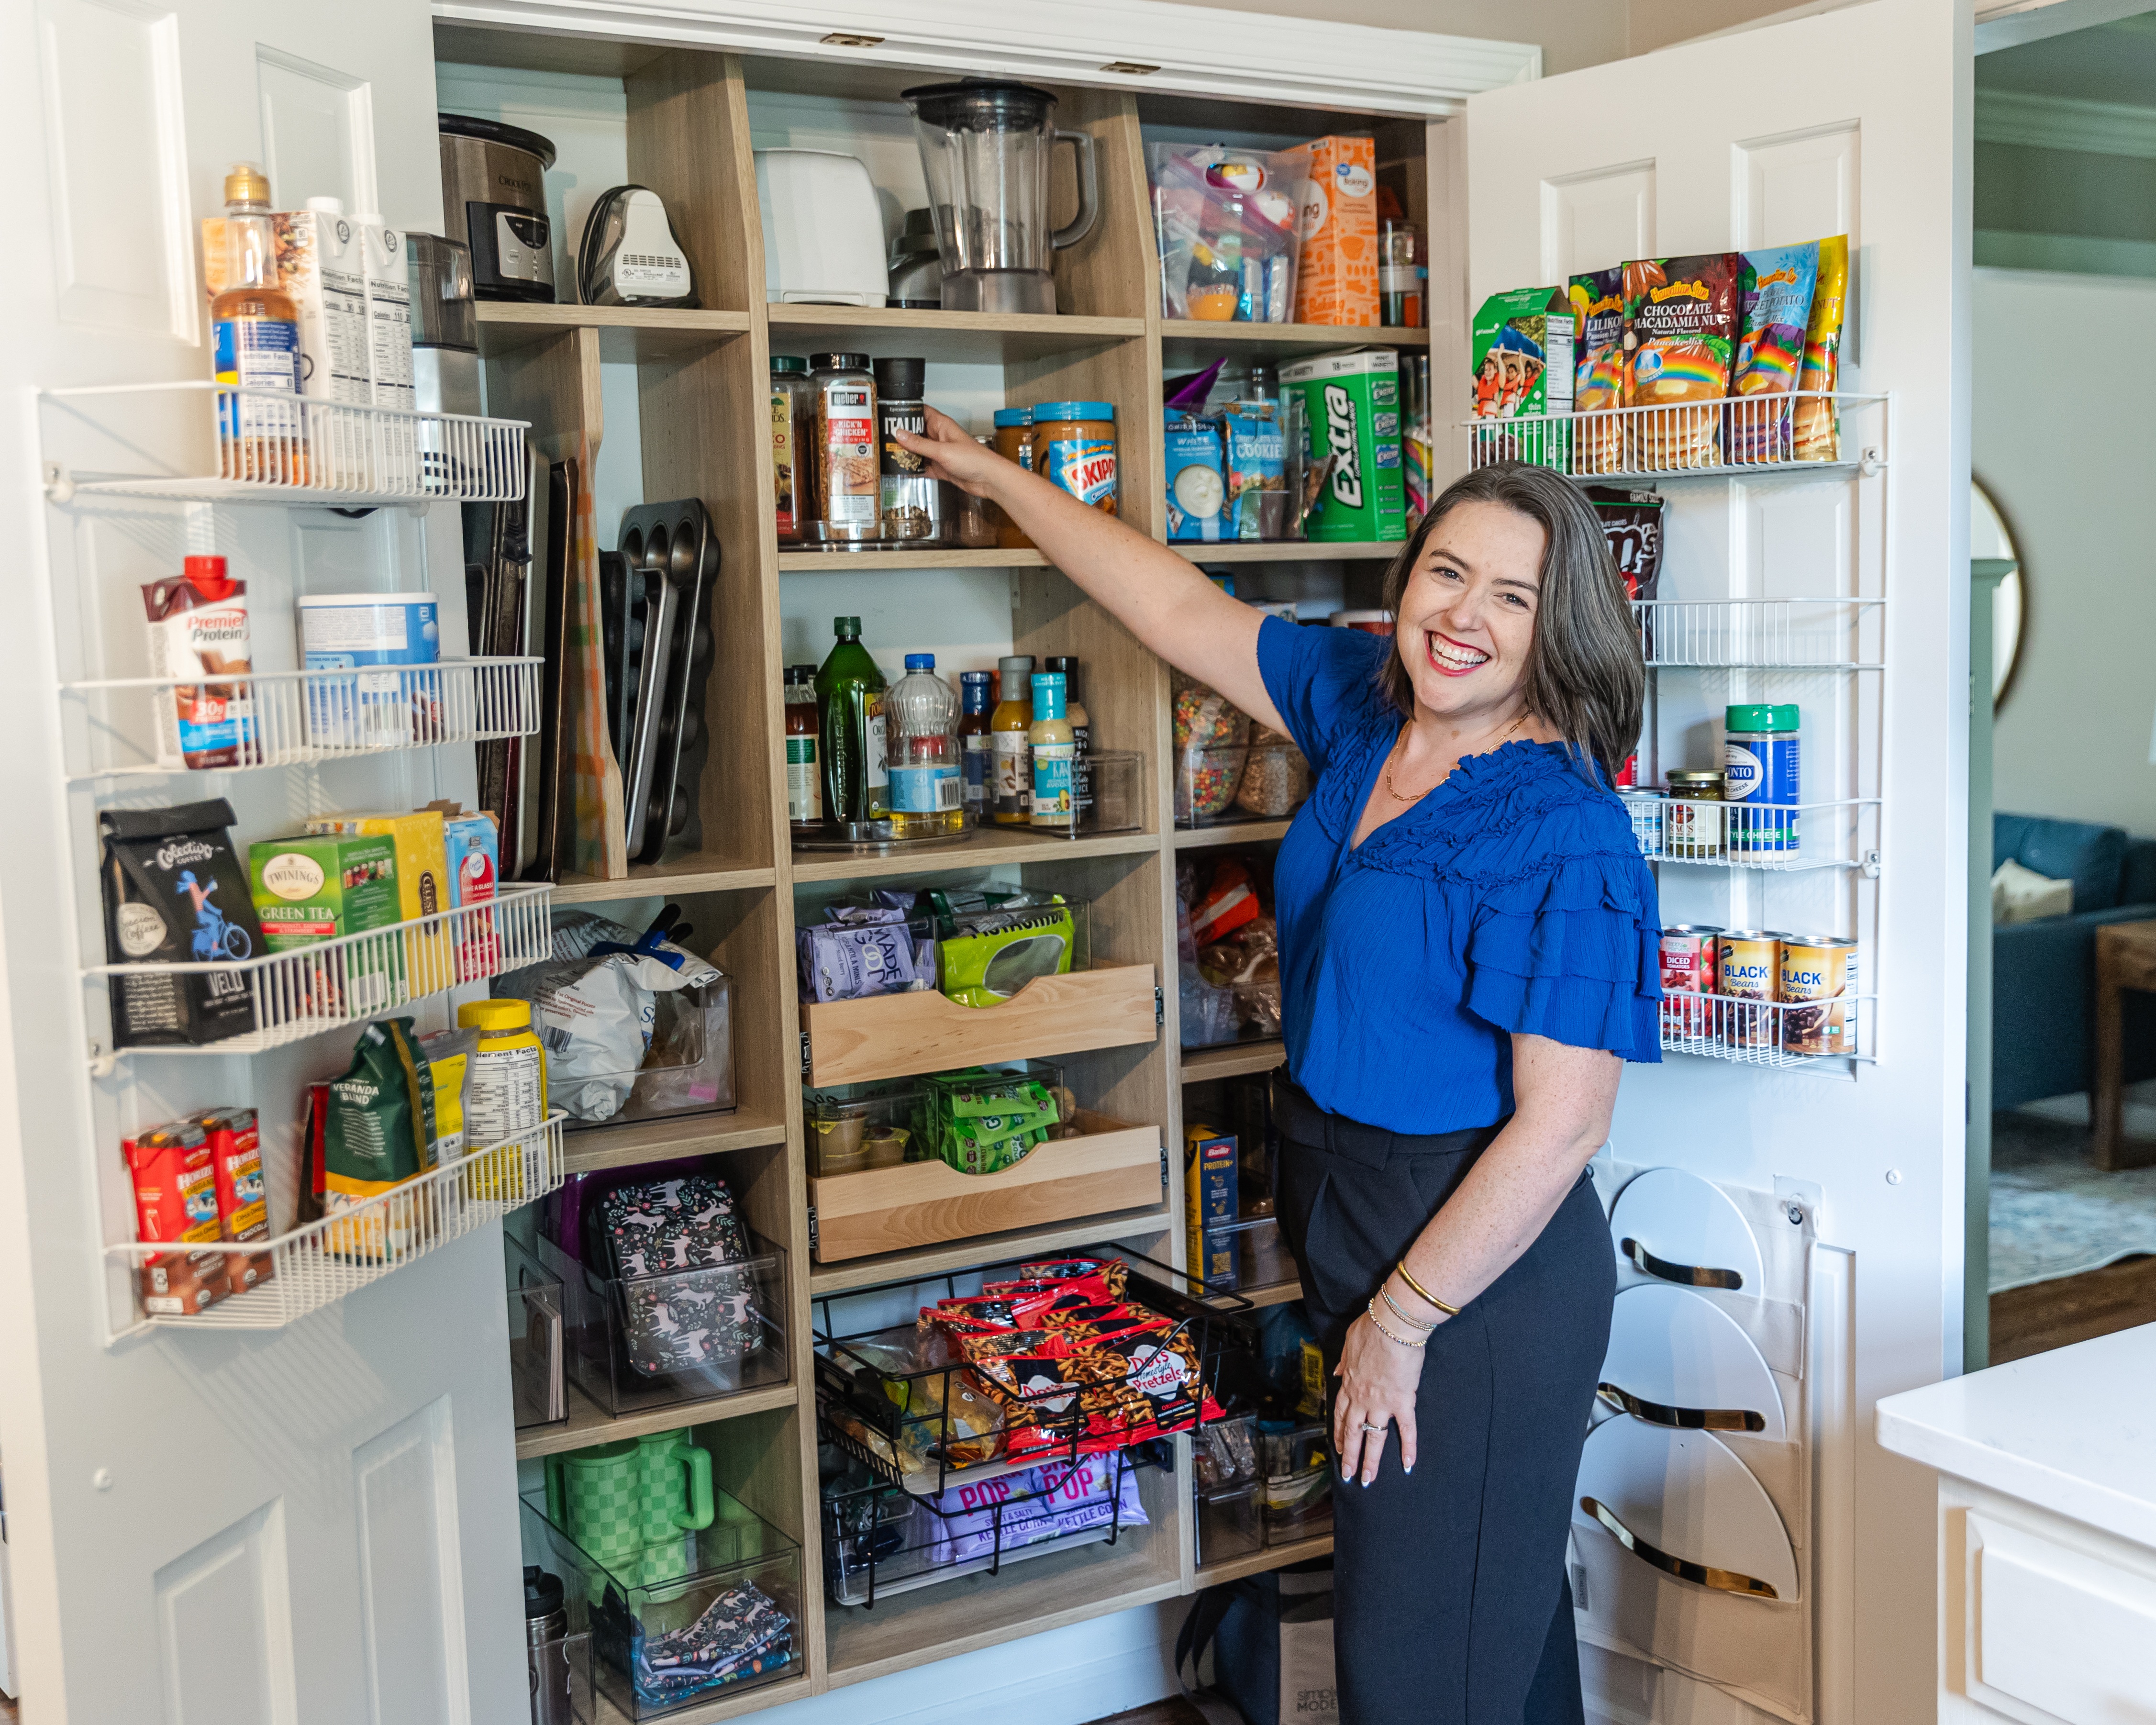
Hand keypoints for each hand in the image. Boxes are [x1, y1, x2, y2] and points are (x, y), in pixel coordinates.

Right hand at [892, 406, 1006, 495]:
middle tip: (887, 439)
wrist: (989, 480)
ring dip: (908, 454)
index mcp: (942, 426)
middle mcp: (940, 437)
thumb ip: (919, 444)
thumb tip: (900, 435)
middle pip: (917, 433)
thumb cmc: (975, 460)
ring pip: (919, 451)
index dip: (908, 412)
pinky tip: (906, 471)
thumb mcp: (942, 450)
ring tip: (892, 455)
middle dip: (903, 437)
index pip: (922, 412)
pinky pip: (924, 466)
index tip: (892, 415)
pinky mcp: (942, 468)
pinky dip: (916, 469)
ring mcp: (940, 453)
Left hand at [1332, 1309, 1422, 1485]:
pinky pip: (1406, 1429)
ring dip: (1370, 1461)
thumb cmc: (1372, 1327)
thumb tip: (1336, 1371)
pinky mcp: (1402, 1401)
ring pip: (1374, 1437)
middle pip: (1353, 1432)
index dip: (1338, 1432)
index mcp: (1349, 1383)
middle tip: (1348, 1475)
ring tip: (1368, 1479)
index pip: (1340, 1413)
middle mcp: (1361, 1397)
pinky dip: (1408, 1447)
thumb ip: (1343, 1361)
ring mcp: (1381, 1402)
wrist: (1392, 1324)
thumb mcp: (1349, 1342)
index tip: (1338, 1446)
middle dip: (1349, 1455)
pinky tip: (1409, 1464)